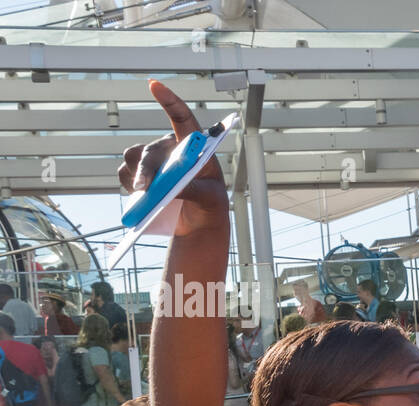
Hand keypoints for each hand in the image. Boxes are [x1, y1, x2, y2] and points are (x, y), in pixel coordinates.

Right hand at [117, 80, 229, 241]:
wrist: (198, 224)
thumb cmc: (211, 206)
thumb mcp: (212, 199)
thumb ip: (194, 190)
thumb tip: (173, 186)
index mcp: (195, 148)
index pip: (183, 119)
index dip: (169, 101)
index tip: (154, 85)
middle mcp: (172, 149)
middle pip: (150, 150)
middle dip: (146, 169)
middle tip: (145, 188)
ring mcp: (155, 160)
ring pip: (133, 157)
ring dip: (136, 175)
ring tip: (149, 194)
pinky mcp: (141, 174)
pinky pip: (124, 171)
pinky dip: (128, 183)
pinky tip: (140, 194)